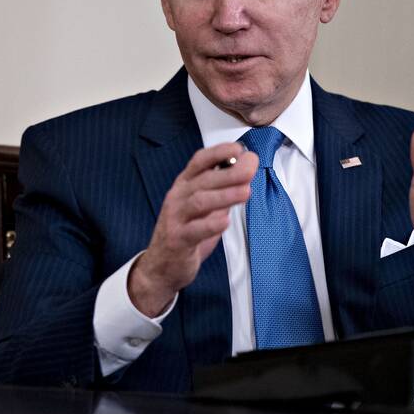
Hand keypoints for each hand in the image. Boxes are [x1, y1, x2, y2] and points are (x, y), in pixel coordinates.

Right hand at [128, 143, 258, 316]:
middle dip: (230, 172)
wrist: (162, 265)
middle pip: (203, 180)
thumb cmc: (187, 231)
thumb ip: (222, 190)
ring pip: (199, 202)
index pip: (199, 161)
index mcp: (184, 185)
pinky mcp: (177, 239)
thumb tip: (246, 169)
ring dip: (224, 195)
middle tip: (251, 168)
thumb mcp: (204, 206)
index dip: (218, 152)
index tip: (239, 149)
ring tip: (246, 191)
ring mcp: (175, 218)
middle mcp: (178, 197)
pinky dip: (211, 225)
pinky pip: (194, 230)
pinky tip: (225, 221)